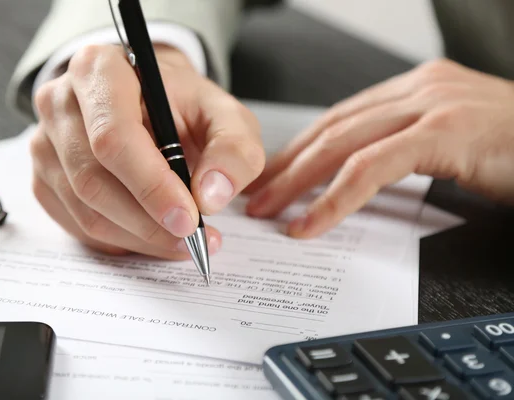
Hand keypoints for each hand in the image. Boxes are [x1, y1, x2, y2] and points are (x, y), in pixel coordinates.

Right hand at [30, 44, 263, 258]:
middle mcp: (59, 104)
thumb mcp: (225, 115)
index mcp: (99, 71)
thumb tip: (210, 197)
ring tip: (183, 242)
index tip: (189, 219)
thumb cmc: (184, 106)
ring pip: (85, 211)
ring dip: (139, 238)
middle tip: (195, 241)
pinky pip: (78, 226)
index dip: (151, 186)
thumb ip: (233, 149)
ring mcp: (45, 144)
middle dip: (149, 223)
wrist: (150, 103)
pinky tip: (154, 236)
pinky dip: (121, 241)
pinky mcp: (44, 179)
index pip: (113, 138)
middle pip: (93, 180)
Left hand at [245, 59, 513, 237]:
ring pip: (342, 144)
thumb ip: (407, 153)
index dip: (301, 150)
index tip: (273, 178)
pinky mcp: (445, 131)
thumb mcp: (454, 147)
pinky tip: (311, 223)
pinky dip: (335, 199)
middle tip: (255, 197)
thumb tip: (359, 182)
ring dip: (297, 181)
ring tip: (269, 211)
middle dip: (287, 166)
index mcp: (418, 89)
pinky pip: (372, 169)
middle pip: (332, 129)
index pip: (342, 119)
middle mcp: (419, 88)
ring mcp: (432, 105)